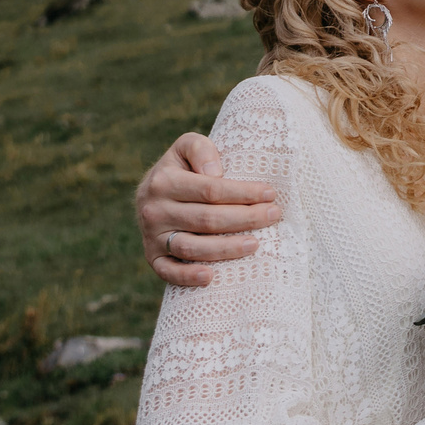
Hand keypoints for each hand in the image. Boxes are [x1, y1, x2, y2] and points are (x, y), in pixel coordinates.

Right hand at [137, 133, 281, 287]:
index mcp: (163, 181)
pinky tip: (211, 277)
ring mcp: (152, 236)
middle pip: (206, 219)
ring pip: (191, 247)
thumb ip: (200, 149)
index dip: (243, 193)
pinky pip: (167, 272)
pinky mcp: (152, 257)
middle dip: (245, 218)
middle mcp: (154, 210)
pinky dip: (187, 277)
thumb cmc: (181, 168)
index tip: (269, 194)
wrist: (151, 192)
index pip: (210, 190)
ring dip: (225, 249)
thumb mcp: (186, 147)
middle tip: (273, 215)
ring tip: (255, 244)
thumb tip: (216, 174)